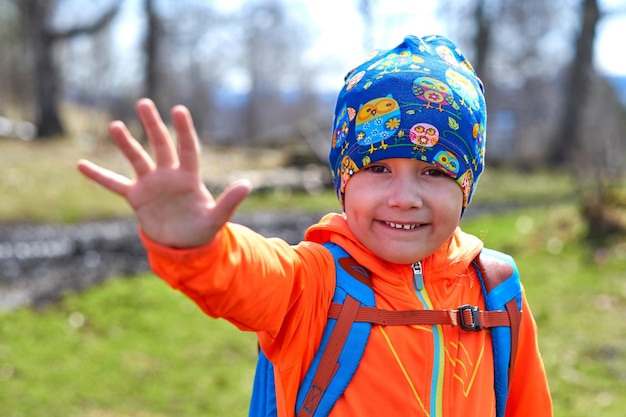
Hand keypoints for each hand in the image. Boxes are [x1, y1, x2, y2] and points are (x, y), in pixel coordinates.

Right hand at [77, 98, 251, 247]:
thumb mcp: (216, 218)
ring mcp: (151, 184)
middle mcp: (169, 175)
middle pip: (160, 145)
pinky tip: (81, 164)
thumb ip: (229, 201)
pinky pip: (114, 183)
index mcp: (189, 177)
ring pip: (137, 158)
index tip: (178, 109)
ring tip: (115, 125)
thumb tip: (248, 184)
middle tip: (144, 103)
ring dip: (126, 143)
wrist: (183, 244)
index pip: (188, 149)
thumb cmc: (202, 229)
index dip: (184, 130)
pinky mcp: (136, 197)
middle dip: (153, 125)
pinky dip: (99, 175)